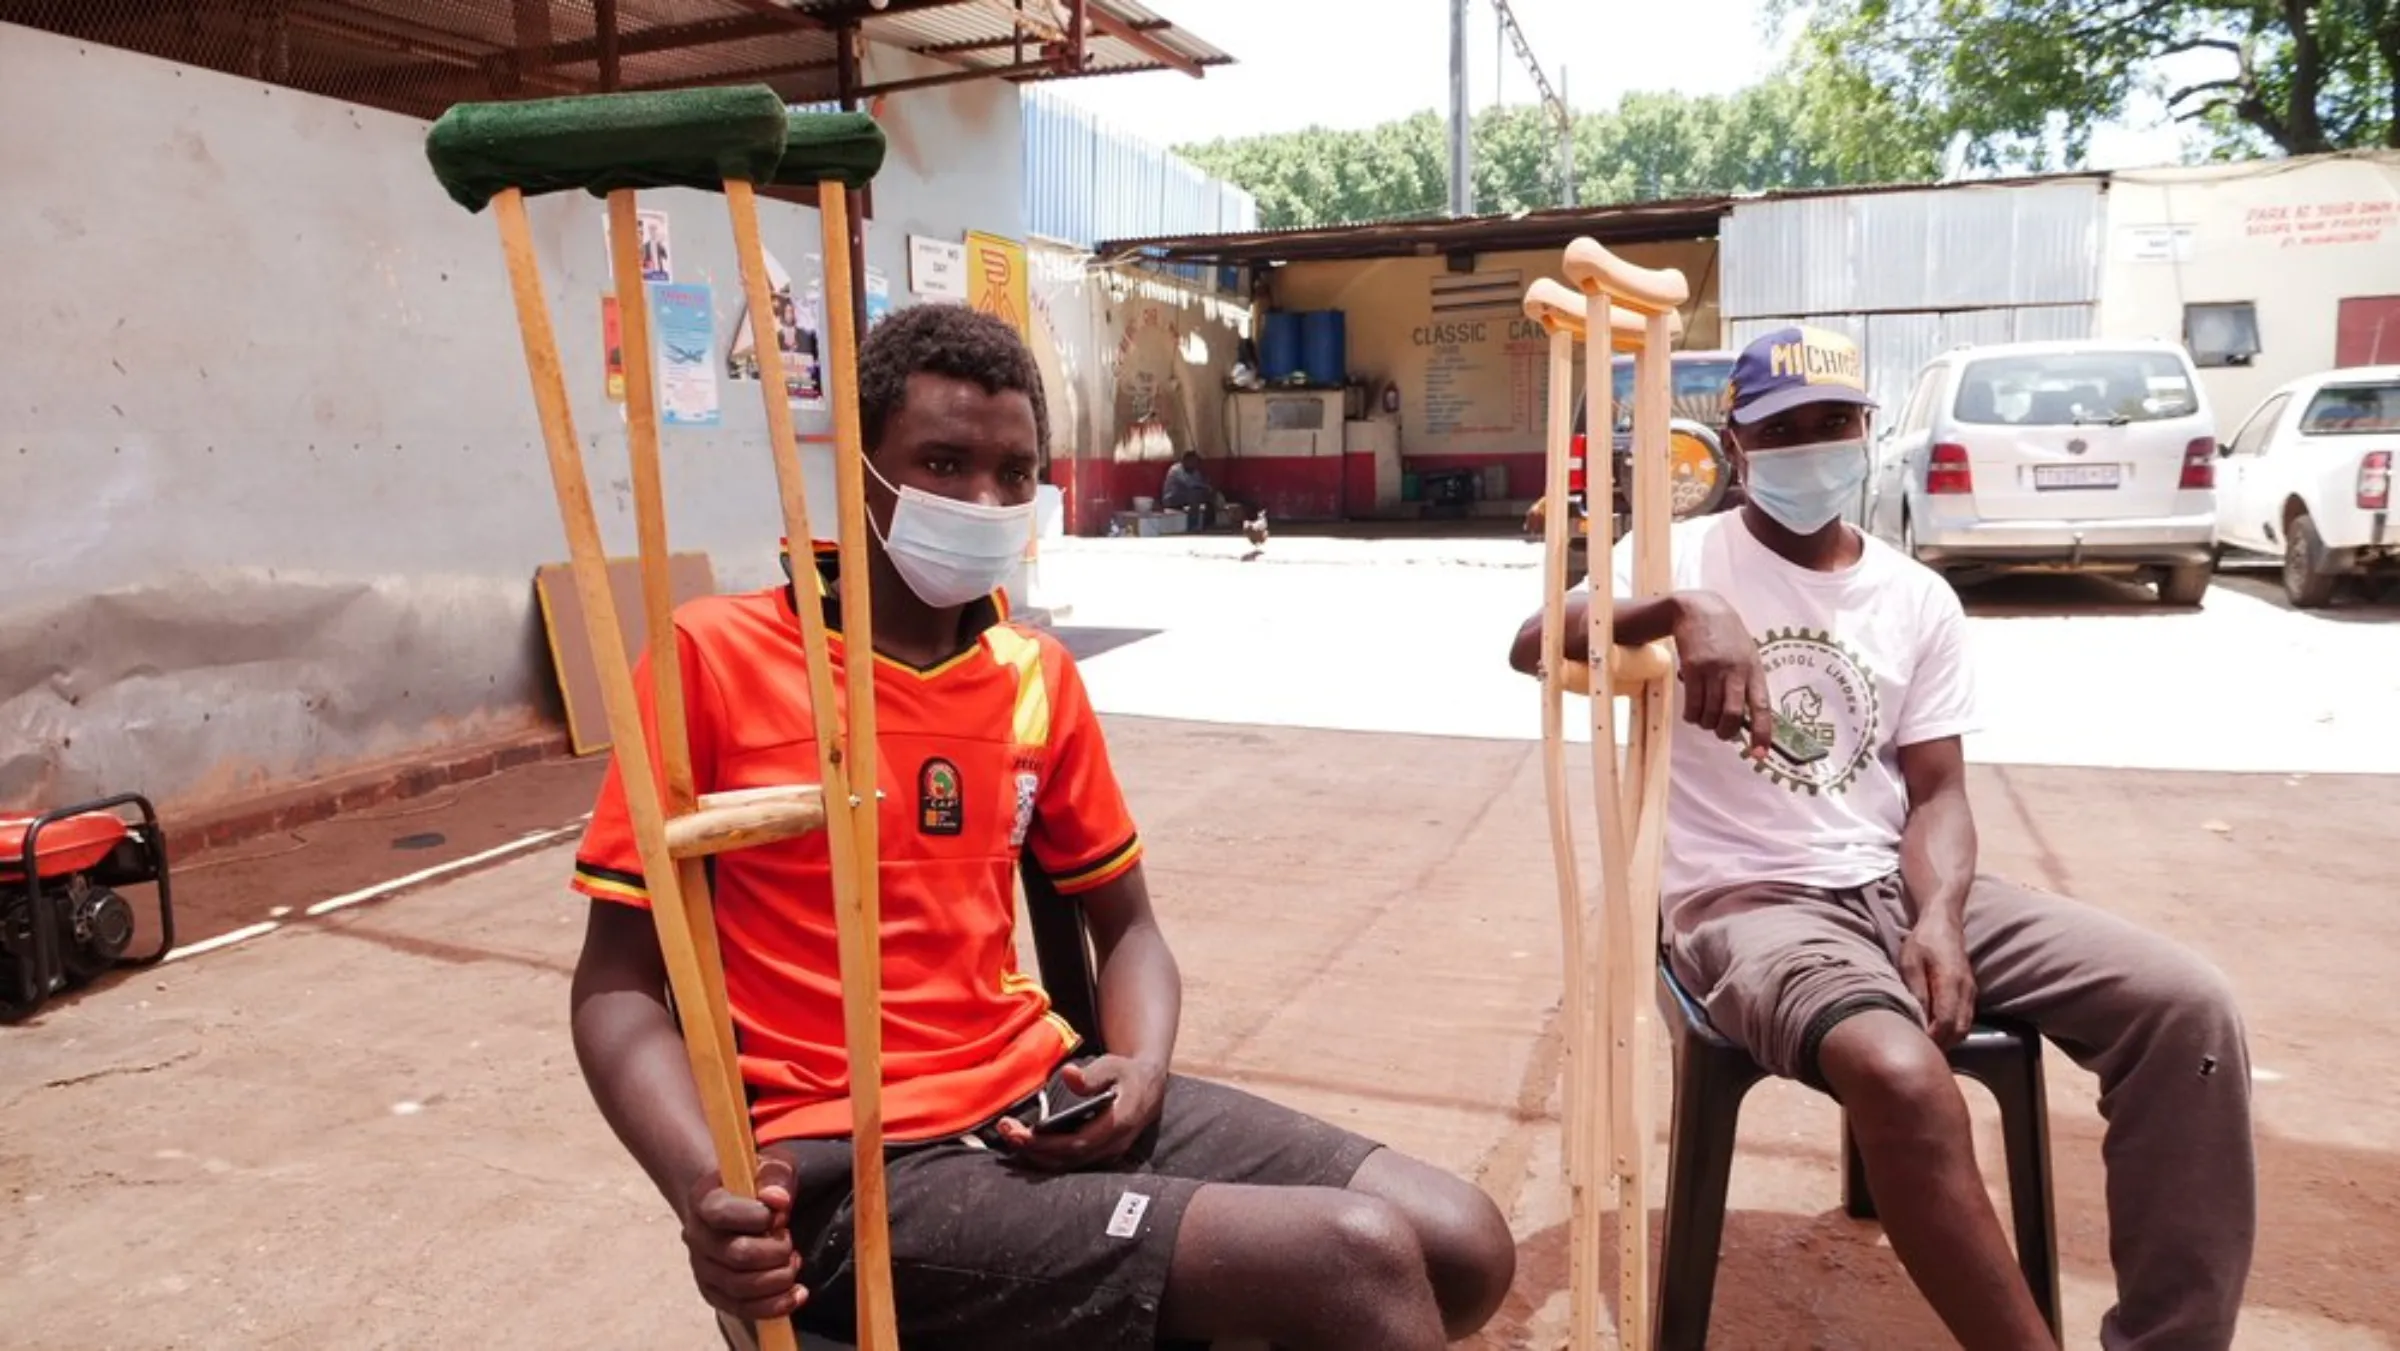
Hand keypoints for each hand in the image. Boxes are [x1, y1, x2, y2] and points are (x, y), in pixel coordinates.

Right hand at [680, 1155, 805, 1322]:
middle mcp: (696, 1236)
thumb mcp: (770, 1167)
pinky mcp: (713, 1291)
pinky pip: (740, 1308)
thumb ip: (775, 1178)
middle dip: (776, 1252)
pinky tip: (795, 1296)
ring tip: (792, 1263)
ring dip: (778, 1279)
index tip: (780, 1214)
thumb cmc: (754, 1184)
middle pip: (737, 1255)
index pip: (723, 1214)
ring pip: (740, 1287)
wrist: (733, 1202)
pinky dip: (772, 1306)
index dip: (759, 1217)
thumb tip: (778, 1200)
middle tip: (789, 1241)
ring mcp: (702, 1267)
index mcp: (704, 1200)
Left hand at [993, 1055, 1165, 1171]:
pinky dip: (1045, 1156)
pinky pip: (1069, 1163)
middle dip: (1033, 1150)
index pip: (1077, 1144)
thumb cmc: (1128, 1075)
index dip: (1046, 1143)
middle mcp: (1112, 1146)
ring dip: (1035, 1154)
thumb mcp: (1113, 1066)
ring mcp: (1106, 1155)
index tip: (1019, 1133)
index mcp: (1117, 1125)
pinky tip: (1027, 1143)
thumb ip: (1092, 1074)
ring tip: (1010, 1136)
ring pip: (1066, 1165)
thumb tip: (1068, 1075)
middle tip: (1006, 1131)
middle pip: (1067, 1159)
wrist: (1148, 1089)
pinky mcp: (1098, 1155)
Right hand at [1668, 592, 1771, 759]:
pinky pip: (1692, 704)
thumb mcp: (1745, 654)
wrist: (1698, 610)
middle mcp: (1736, 671)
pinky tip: (1691, 713)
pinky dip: (1691, 715)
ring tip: (1703, 718)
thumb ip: (1746, 682)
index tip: (1760, 754)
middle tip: (1721, 732)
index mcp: (1754, 670)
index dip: (1763, 733)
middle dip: (1725, 732)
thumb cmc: (1726, 635)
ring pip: (1710, 713)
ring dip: (1705, 723)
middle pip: (1732, 715)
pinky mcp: (1692, 669)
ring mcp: (1713, 670)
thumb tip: (1745, 718)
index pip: (1762, 707)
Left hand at [1900, 922, 1977, 1048]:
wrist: (1944, 924)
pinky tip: (1935, 1033)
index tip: (1916, 1045)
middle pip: (1958, 1031)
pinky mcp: (1970, 994)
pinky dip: (1951, 1032)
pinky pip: (1964, 1020)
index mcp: (1950, 982)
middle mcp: (1966, 991)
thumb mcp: (1909, 962)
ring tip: (1926, 1045)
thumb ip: (1915, 990)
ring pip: (1963, 1028)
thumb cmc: (1923, 941)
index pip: (1946, 1022)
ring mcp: (1970, 993)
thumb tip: (1918, 1018)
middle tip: (1919, 1051)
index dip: (1932, 1038)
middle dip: (1940, 1045)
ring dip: (1947, 1040)